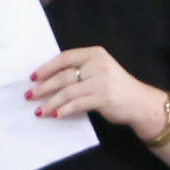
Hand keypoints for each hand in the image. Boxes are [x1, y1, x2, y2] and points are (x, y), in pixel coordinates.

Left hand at [29, 43, 164, 125]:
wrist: (140, 102)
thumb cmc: (116, 87)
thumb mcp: (99, 71)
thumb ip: (80, 70)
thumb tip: (49, 80)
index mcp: (95, 54)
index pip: (65, 58)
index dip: (47, 68)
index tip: (33, 77)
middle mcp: (97, 65)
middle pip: (63, 75)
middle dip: (44, 87)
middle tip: (29, 95)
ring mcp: (101, 81)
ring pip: (67, 91)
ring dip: (50, 102)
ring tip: (39, 110)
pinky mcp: (103, 98)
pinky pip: (77, 104)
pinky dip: (64, 110)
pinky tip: (55, 115)